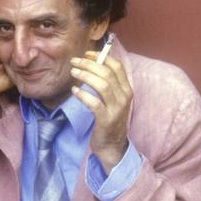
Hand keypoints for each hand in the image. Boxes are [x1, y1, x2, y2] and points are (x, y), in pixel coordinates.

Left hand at [70, 50, 132, 172]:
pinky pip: (94, 103)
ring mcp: (116, 109)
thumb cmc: (109, 121)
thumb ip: (107, 84)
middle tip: (74, 62)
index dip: (101, 57)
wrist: (112, 146)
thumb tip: (92, 65)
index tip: (87, 54)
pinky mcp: (106, 120)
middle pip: (107, 73)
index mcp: (127, 89)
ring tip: (73, 72)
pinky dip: (83, 95)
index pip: (117, 66)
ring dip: (85, 76)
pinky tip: (74, 91)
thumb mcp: (113, 100)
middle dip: (89, 64)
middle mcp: (124, 97)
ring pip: (102, 85)